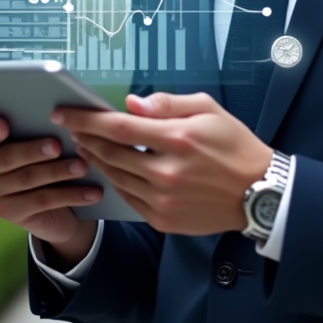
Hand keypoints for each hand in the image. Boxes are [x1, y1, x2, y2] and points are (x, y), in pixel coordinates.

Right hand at [0, 95, 100, 265]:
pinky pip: (41, 201)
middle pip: (3, 157)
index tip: (0, 122)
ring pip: (26, 178)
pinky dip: (70, 194)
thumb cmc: (47, 154)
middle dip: (31, 150)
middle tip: (57, 145)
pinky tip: (92, 191)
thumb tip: (59, 106)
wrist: (58, 203)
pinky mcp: (8, 211)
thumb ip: (35, 118)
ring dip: (57, 171)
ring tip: (82, 166)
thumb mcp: (41, 133)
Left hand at [54, 93, 272, 235]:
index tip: (64, 112)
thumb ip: (168, 104)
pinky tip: (112, 169)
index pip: (119, 128)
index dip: (87, 120)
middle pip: (111, 154)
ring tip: (87, 146)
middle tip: (72, 128)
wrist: (258, 191)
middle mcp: (167, 172)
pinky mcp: (163, 219)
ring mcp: (163, 200)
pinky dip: (115, 181)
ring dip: (97, 160)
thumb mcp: (208, 110)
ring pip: (115, 177)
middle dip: (86, 138)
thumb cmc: (234, 145)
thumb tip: (132, 104)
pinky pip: (128, 198)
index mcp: (178, 139)